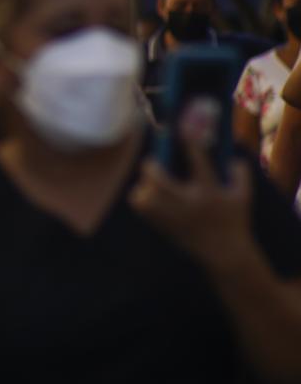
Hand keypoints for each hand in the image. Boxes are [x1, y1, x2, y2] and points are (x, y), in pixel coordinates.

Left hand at [130, 139, 254, 272]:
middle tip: (153, 161)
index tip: (181, 129)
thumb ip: (239, 173)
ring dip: (144, 184)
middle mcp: (187, 203)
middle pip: (159, 180)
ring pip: (144, 195)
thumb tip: (229, 154)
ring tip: (151, 182)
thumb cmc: (234, 221)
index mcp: (209, 192)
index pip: (199, 162)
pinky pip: (141, 207)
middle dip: (152, 165)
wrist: (223, 255)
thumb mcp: (243, 196)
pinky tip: (147, 195)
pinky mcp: (162, 225)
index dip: (189, 143)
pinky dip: (140, 197)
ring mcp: (172, 215)